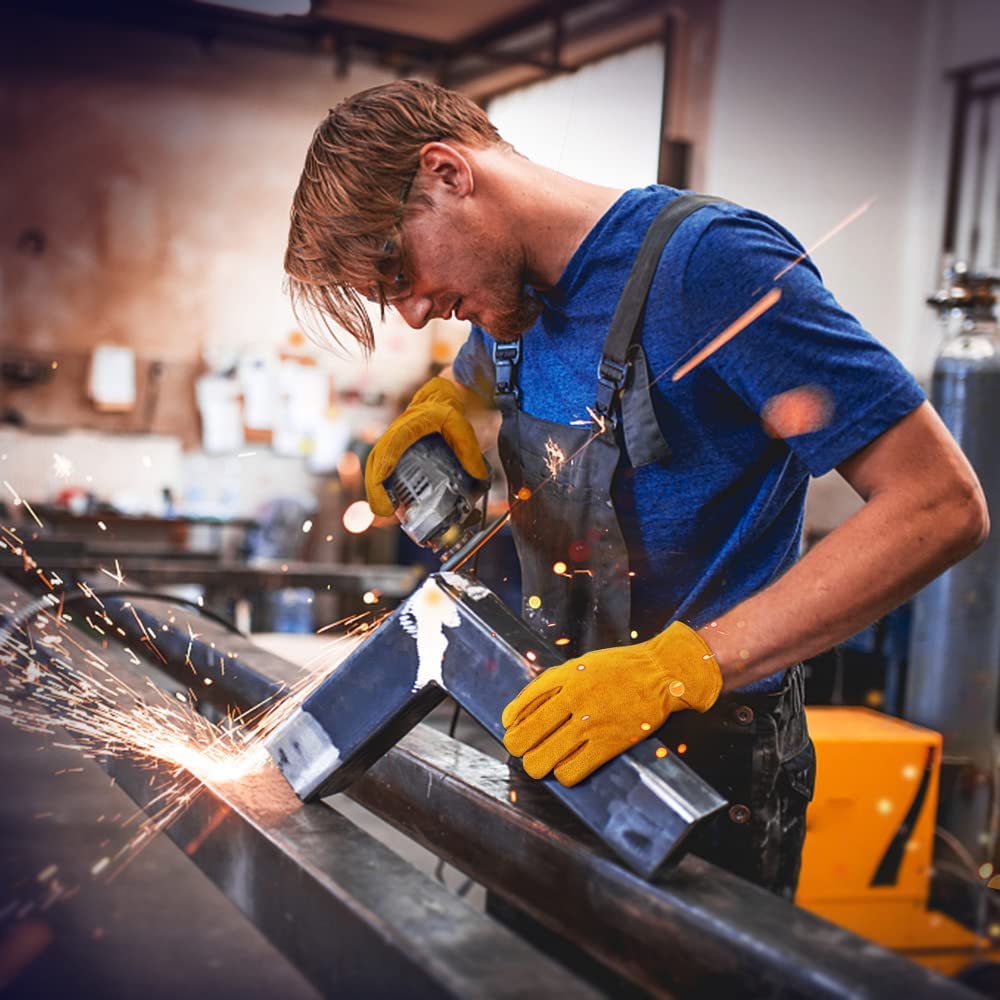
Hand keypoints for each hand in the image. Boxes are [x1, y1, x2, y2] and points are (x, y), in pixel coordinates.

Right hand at [364, 376, 486, 515]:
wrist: (439, 398)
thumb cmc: (444, 408)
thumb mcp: (459, 425)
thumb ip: (468, 448)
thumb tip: (478, 475)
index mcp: (406, 427)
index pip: (390, 448)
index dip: (384, 469)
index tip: (384, 485)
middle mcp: (393, 437)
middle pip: (375, 464)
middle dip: (375, 489)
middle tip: (385, 511)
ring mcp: (392, 446)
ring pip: (376, 470)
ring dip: (378, 492)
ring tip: (389, 512)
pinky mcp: (395, 454)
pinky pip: (384, 472)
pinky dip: (385, 489)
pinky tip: (395, 506)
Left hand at [501, 621, 721, 785]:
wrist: (660, 673)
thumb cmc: (619, 668)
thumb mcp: (580, 664)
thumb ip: (553, 683)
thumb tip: (523, 709)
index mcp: (563, 678)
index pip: (518, 709)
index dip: (511, 725)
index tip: (513, 729)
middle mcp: (572, 700)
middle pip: (524, 738)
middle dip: (519, 748)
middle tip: (527, 750)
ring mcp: (589, 724)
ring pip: (542, 761)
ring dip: (539, 766)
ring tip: (545, 763)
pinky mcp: (607, 744)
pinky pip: (571, 772)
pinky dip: (564, 774)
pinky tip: (568, 767)